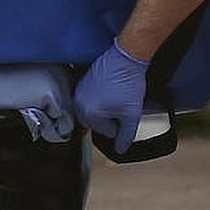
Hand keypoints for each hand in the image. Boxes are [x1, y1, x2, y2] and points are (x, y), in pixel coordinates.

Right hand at [73, 38, 148, 153]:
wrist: (125, 59)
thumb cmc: (128, 86)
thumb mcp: (132, 115)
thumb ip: (126, 136)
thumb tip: (121, 150)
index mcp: (89, 114)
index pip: (108, 132)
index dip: (121, 124)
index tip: (126, 111)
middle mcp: (78, 105)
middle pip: (98, 124)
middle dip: (111, 119)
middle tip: (122, 106)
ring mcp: (78, 93)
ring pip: (94, 112)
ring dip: (105, 110)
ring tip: (117, 98)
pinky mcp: (80, 84)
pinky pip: (89, 101)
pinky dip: (99, 100)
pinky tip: (110, 91)